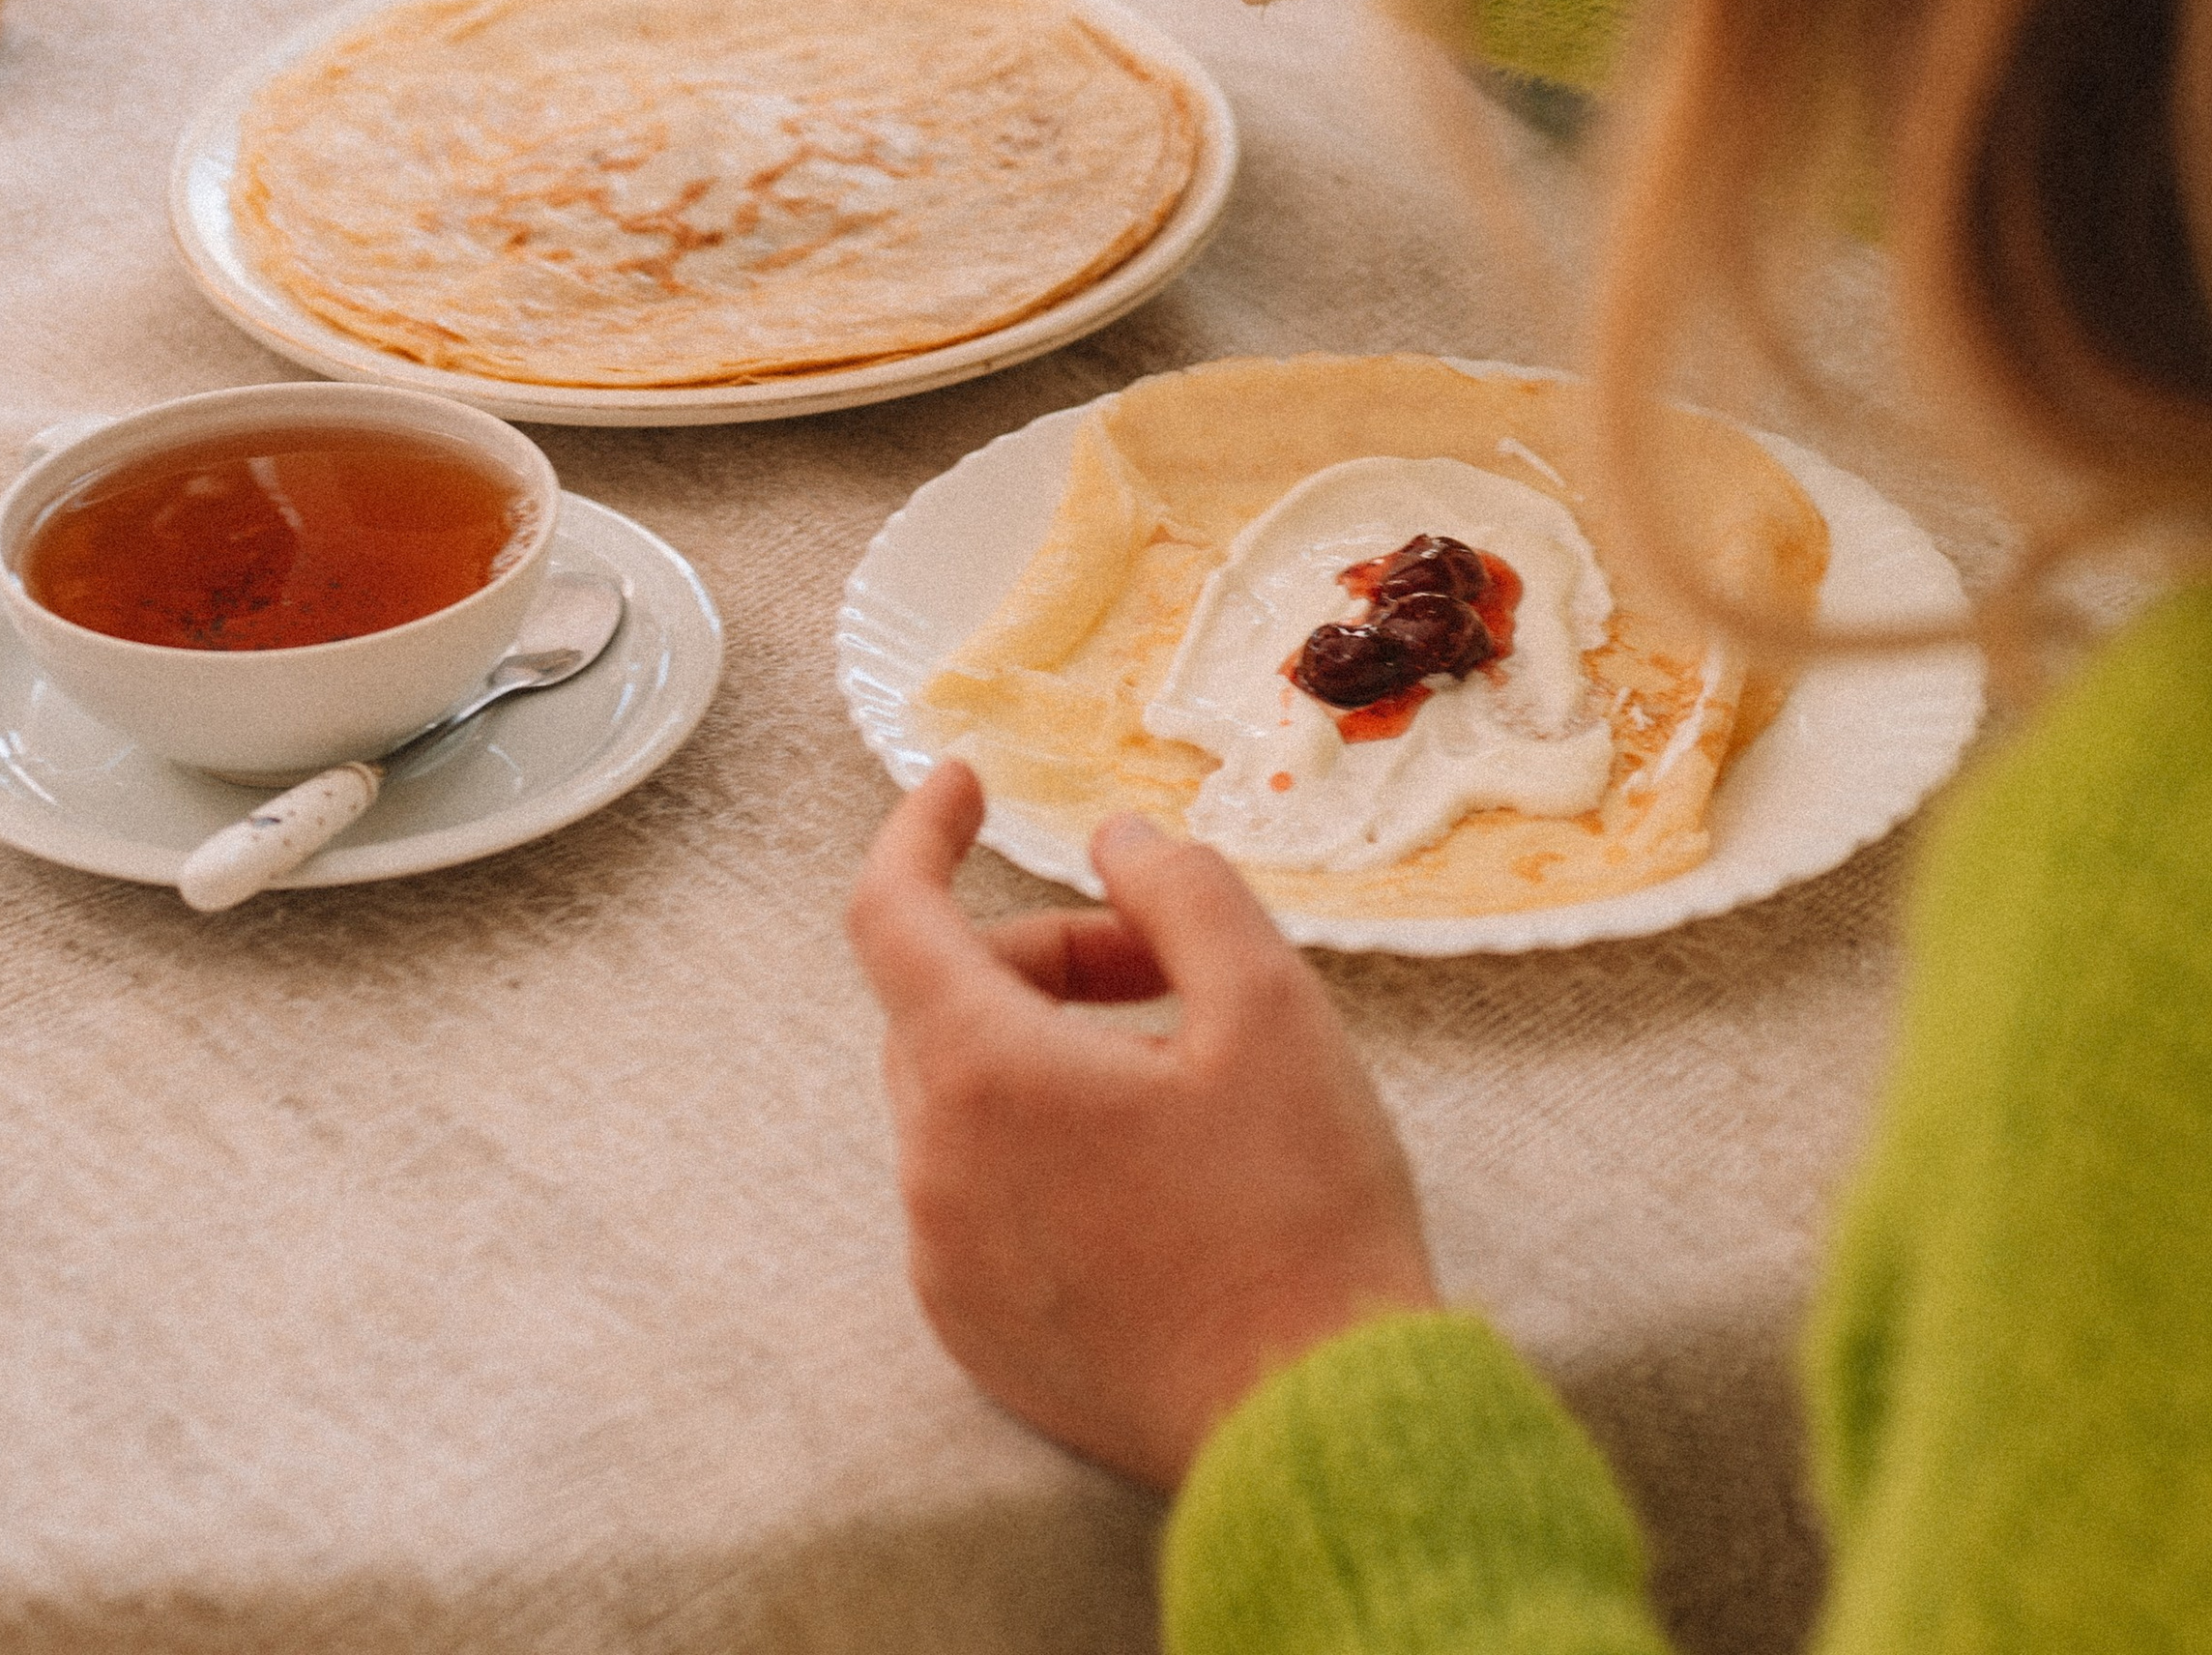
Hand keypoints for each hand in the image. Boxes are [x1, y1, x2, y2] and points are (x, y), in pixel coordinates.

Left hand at [847, 759, 1437, 1486]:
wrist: (1322, 1429)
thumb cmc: (1300, 1213)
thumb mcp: (1268, 1005)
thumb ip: (1181, 890)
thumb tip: (1118, 843)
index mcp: (981, 1078)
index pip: (889, 911)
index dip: (921, 828)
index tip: (967, 781)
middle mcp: (935, 1174)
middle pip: (944, 1005)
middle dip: (1045, 956)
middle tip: (1168, 966)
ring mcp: (948, 1268)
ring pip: (963, 1102)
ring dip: (1048, 1053)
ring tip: (1181, 1077)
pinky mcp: (981, 1337)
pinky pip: (978, 1197)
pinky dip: (1041, 1147)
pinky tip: (1156, 1173)